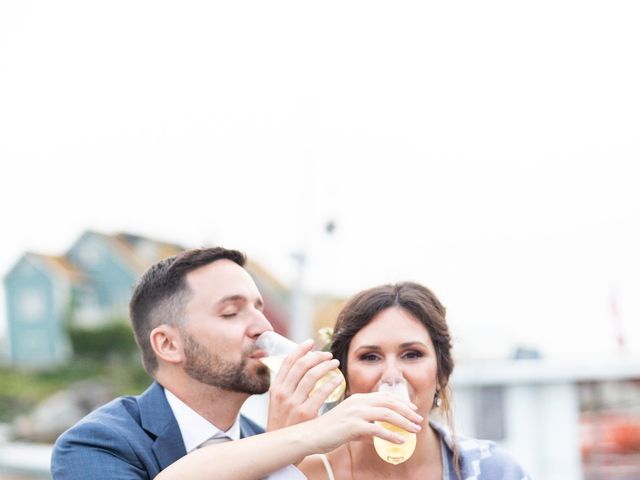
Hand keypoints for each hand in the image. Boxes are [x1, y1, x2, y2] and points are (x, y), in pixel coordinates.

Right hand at [266, 340, 342, 430]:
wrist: (281, 446)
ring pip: (312, 375)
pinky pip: (322, 392)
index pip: (289, 361)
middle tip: (328, 354)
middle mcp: (283, 392)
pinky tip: (338, 379)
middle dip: (317, 355)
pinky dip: (331, 382)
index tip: (312, 342)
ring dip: (326, 365)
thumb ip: (287, 384)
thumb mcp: (278, 401)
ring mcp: (294, 402)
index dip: (301, 348)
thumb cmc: (282, 422)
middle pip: (302, 364)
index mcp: (276, 387)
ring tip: (335, 363)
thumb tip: (300, 366)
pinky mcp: (306, 413)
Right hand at [307, 392, 423, 453]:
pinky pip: (378, 431)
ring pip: (387, 414)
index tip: (413, 409)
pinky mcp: (354, 426)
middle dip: (407, 411)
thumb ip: (365, 428)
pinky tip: (401, 441)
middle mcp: (359, 402)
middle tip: (419, 419)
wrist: (312, 435)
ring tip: (415, 430)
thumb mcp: (350, 425)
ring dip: (404, 422)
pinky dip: (392, 436)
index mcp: (358, 398)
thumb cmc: (330, 431)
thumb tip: (378, 437)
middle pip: (389, 403)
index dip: (401, 402)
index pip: (385, 396)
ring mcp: (356, 413)